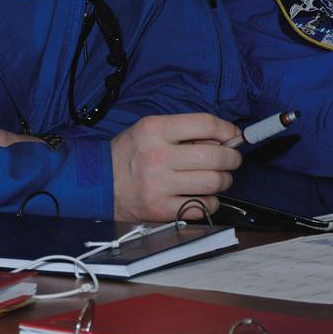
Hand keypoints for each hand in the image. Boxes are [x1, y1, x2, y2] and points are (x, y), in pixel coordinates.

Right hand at [110, 114, 241, 221]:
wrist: (99, 184)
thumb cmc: (129, 154)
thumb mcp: (149, 130)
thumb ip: (183, 132)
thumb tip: (224, 140)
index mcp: (154, 130)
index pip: (205, 124)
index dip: (227, 130)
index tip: (233, 136)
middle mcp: (157, 156)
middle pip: (215, 157)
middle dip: (231, 159)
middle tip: (230, 160)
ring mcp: (159, 185)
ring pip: (213, 182)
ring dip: (223, 181)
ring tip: (216, 178)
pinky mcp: (161, 209)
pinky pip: (203, 206)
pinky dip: (210, 202)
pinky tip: (202, 196)